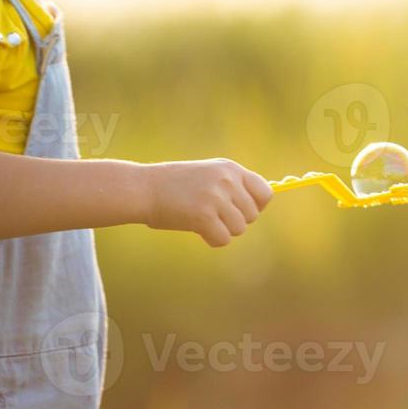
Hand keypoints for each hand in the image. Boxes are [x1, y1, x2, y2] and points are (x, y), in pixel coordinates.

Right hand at [142, 159, 273, 246]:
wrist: (142, 188)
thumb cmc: (173, 185)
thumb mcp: (208, 175)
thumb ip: (232, 187)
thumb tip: (257, 208)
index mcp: (231, 168)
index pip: (266, 193)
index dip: (256, 207)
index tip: (240, 211)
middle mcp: (227, 180)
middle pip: (252, 215)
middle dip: (234, 221)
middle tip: (212, 216)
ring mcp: (216, 197)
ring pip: (239, 229)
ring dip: (222, 230)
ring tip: (201, 220)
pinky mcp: (203, 215)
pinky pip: (223, 239)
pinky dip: (212, 240)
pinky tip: (197, 230)